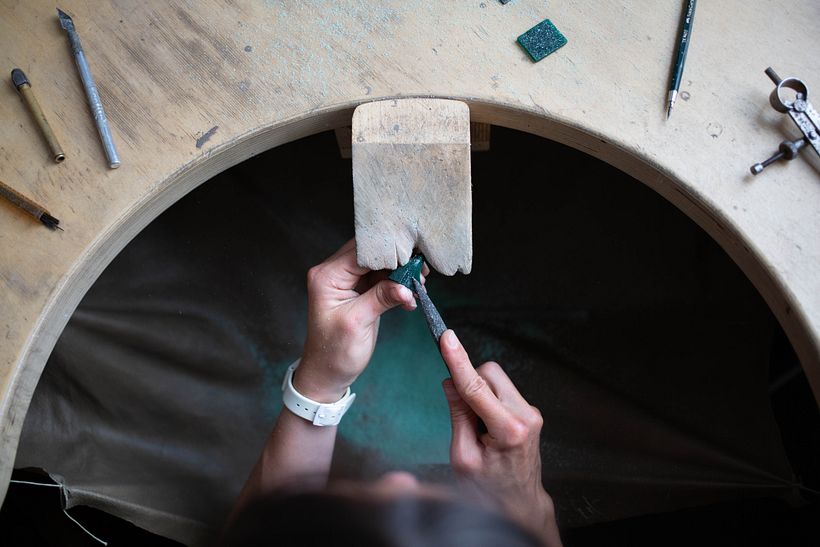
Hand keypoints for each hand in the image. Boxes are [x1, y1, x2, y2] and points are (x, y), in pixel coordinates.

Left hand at [296, 239, 419, 402]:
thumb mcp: (357, 322)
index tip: (413, 256)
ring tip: (418, 284)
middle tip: (420, 270)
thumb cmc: (334, 351)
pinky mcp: (358, 290)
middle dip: (397, 260)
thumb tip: (406, 285)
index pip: (361, 251)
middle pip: (370, 253)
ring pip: (378, 264)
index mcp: (327, 276)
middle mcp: (334, 273)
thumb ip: (381, 298)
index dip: (388, 251)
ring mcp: (346, 281)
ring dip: (400, 272)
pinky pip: (380, 278)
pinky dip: (397, 283)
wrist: (327, 373)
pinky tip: (410, 294)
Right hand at [440, 329, 561, 546]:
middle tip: (464, 418)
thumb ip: (458, 416)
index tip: (446, 338)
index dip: (457, 360)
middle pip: (488, 374)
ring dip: (479, 395)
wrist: (519, 503)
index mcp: (508, 430)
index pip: (475, 387)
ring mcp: (531, 413)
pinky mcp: (530, 412)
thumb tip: (451, 382)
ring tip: (478, 429)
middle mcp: (525, 416)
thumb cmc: (489, 489)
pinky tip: (487, 429)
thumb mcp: (463, 457)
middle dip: (470, 385)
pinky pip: (501, 391)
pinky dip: (488, 402)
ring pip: (495, 380)